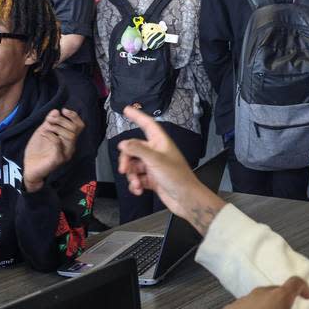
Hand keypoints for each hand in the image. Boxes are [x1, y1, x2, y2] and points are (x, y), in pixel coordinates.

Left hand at [23, 108, 83, 192]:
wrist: (29, 167)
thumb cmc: (37, 150)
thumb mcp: (43, 131)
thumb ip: (49, 122)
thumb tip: (56, 111)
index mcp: (68, 140)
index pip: (79, 126)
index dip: (74, 116)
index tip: (63, 110)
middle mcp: (70, 147)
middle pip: (75, 129)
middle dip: (62, 120)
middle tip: (49, 120)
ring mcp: (65, 154)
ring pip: (70, 136)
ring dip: (56, 127)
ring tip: (45, 127)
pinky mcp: (58, 160)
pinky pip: (58, 144)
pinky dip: (51, 135)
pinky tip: (43, 134)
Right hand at [117, 106, 225, 234]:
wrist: (185, 199)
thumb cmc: (178, 177)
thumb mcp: (155, 160)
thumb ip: (137, 150)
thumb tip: (123, 144)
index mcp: (160, 143)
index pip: (147, 124)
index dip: (137, 116)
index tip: (127, 110)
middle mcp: (156, 152)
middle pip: (134, 150)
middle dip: (127, 160)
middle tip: (124, 169)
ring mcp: (154, 166)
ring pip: (134, 166)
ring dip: (132, 176)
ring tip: (136, 184)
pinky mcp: (152, 179)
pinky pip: (137, 178)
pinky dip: (135, 184)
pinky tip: (138, 189)